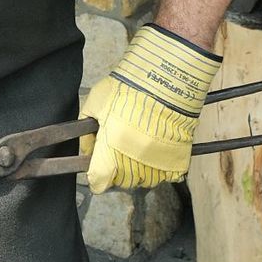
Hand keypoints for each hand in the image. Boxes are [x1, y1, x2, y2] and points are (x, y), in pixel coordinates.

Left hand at [80, 24, 219, 193]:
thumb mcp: (95, 104)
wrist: (164, 80)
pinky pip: (167, 176)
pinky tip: (155, 151)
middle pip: (121, 182)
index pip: (99, 181)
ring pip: (144, 180)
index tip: (98, 168)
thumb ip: (86, 131)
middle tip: (118, 151)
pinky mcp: (177, 160)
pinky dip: (160, 168)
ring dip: (138, 170)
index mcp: (110, 151)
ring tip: (137, 149)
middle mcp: (133, 163)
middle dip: (116, 170)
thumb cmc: (127, 88)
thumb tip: (84, 150)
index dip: (96, 175)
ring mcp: (157, 164)